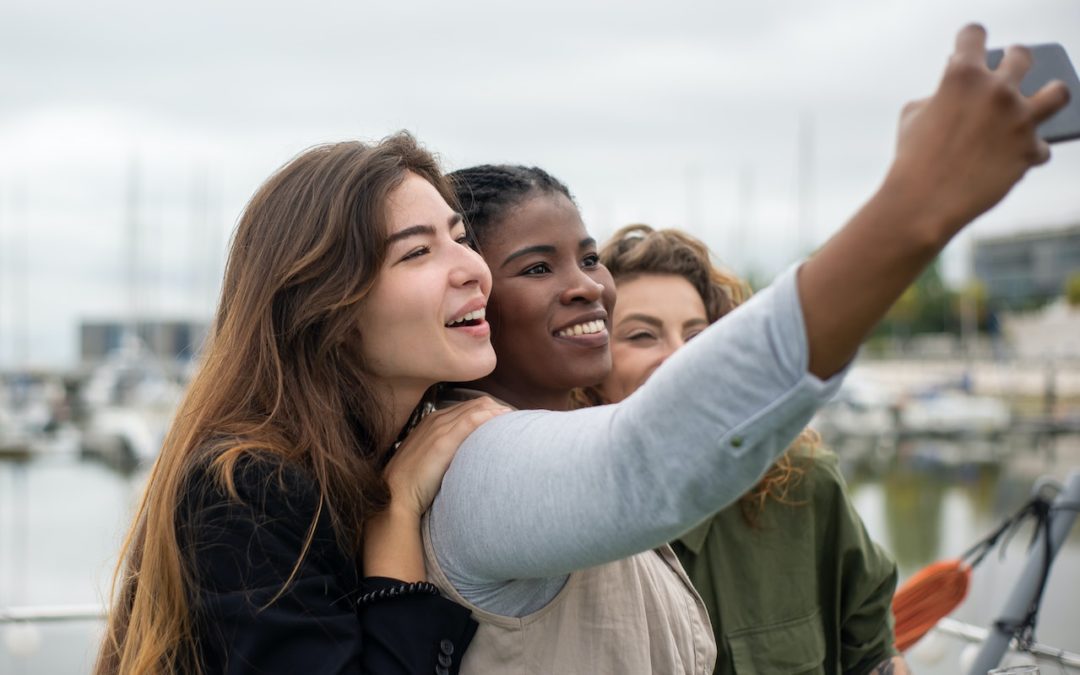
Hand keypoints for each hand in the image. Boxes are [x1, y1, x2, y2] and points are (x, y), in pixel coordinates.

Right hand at [382, 396, 509, 517]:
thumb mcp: (433, 461)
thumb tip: (476, 457)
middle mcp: (436, 419)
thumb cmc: (415, 485)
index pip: (471, 406)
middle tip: (520, 424)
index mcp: (433, 421)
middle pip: (478, 404)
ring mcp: (438, 428)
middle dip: (501, 411)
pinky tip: (505, 422)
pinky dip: (491, 418)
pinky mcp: (442, 441)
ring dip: (500, 413)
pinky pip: (472, 420)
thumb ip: (452, 452)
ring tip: (519, 424)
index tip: (510, 424)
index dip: (493, 412)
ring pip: (478, 408)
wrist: (395, 498)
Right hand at [887, 24, 1069, 235]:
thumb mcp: (913, 117)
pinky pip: (1041, 148)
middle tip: (1008, 71)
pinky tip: (1014, 161)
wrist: (922, 203)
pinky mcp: (1030, 150)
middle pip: (1022, 55)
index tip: (971, 44)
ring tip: (1040, 102)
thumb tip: (956, 91)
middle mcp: (997, 90)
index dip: (970, 39)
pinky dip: (1028, 154)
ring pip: (1058, 92)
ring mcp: (1019, 119)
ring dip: (1049, 96)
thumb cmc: (911, 160)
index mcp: (962, 75)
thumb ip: (938, 94)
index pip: (974, 34)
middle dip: (1014, 61)